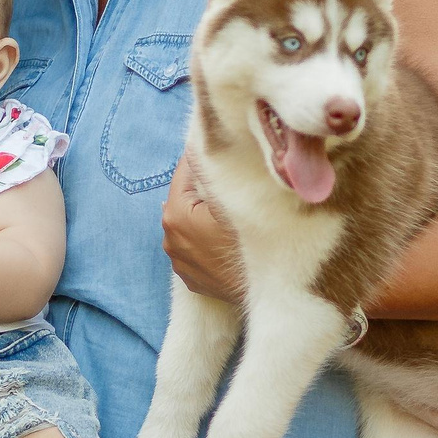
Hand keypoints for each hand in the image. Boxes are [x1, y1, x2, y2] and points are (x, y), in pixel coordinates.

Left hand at [162, 155, 245, 302]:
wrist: (269, 293)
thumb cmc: (253, 243)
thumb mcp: (237, 200)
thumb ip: (217, 173)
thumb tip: (206, 145)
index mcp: (175, 214)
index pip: (185, 172)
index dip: (204, 156)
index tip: (219, 146)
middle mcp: (169, 238)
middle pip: (187, 197)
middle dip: (205, 186)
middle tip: (230, 176)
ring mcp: (178, 260)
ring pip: (191, 221)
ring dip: (205, 212)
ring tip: (231, 207)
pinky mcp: (190, 277)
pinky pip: (196, 245)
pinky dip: (207, 236)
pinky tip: (226, 235)